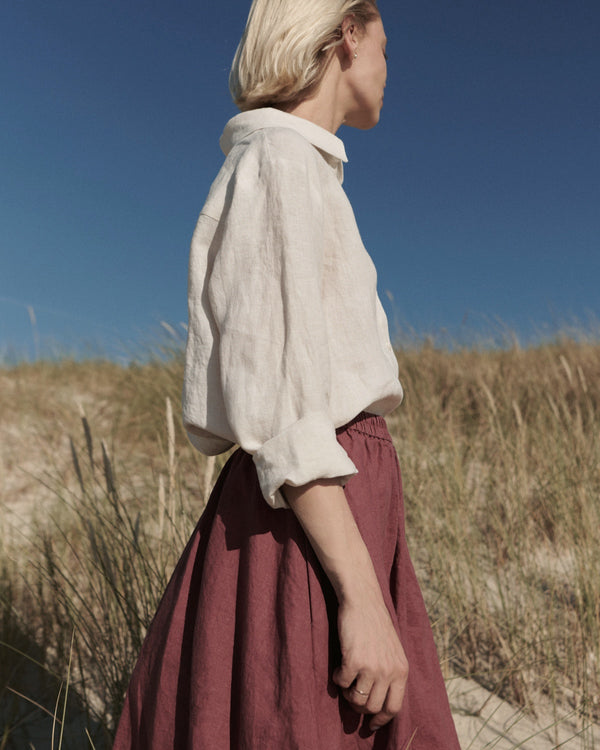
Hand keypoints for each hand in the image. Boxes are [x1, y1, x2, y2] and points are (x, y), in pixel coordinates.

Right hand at [333, 592, 407, 730]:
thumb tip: (379, 703)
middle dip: (359, 706)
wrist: (363, 601)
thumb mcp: (393, 650)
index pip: (394, 707)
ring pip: (357, 699)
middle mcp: (389, 671)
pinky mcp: (353, 661)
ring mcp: (371, 667)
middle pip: (372, 707)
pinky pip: (341, 683)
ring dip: (348, 693)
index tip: (371, 724)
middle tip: (352, 694)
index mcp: (401, 670)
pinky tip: (338, 667)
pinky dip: (337, 679)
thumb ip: (390, 674)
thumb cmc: (375, 624)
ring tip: (346, 679)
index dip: (381, 719)